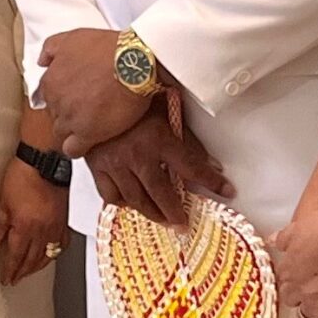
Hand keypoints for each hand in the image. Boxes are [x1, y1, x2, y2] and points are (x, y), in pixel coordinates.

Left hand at [0, 157, 69, 284]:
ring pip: (48, 255)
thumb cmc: (22, 176)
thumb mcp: (3, 201)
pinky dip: (55, 253)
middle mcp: (43, 231)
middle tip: (16, 279)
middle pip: (32, 259)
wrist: (44, 162)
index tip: (6, 278)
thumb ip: (0, 224)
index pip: (16, 256)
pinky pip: (61, 244)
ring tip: (29, 271)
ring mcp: (56, 227)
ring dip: (38, 266)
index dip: (10, 269)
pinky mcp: (64, 220)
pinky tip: (50, 254)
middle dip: (23, 272)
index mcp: (25, 227)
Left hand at [39, 28, 151, 155]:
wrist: (134, 62)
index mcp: (51, 80)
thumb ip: (52, 49)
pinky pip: (72, 149)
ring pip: (62, 132)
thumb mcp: (73, 38)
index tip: (75, 98)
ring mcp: (70, 118)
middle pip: (54, 114)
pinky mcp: (87, 134)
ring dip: (73, 131)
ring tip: (91, 125)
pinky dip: (78, 148)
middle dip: (68, 113)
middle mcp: (56, 100)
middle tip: (87, 110)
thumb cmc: (108, 48)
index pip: (47, 97)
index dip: (62, 98)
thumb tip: (42, 62)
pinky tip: (89, 142)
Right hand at [83, 107, 231, 228]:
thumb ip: (187, 139)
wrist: (91, 93)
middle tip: (183, 224)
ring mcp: (115, 163)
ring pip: (135, 199)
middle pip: (161, 193)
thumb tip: (211, 163)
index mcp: (158, 138)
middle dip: (175, 213)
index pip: (192, 167)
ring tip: (161, 219)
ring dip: (151, 213)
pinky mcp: (96, 166)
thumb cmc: (130, 99)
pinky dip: (121, 202)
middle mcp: (137, 154)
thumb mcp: (165, 111)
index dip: (212, 181)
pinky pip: (110, 194)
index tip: (225, 190)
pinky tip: (129, 202)